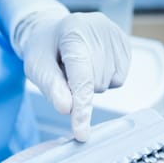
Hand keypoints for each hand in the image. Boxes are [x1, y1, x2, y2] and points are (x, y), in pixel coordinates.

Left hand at [18, 12, 131, 141]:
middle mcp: (99, 29)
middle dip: (78, 88)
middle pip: (96, 84)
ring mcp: (115, 36)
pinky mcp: (126, 44)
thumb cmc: (44, 50)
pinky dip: (104, 79)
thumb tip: (66, 109)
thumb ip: (51, 88)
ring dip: (91, 83)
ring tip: (78, 64)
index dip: (81, 108)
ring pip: (108, 84)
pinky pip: (118, 80)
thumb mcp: (37, 67)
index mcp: (73, 32)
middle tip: (65, 70)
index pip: (81, 78)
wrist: (55, 31)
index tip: (81, 133)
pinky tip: (93, 64)